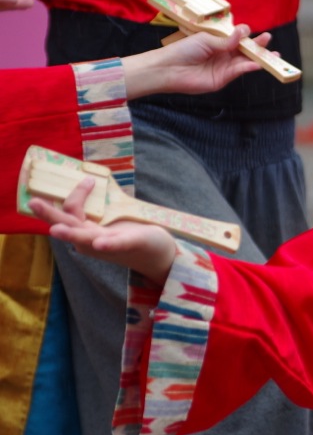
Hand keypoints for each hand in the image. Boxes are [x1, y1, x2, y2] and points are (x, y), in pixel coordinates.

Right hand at [29, 179, 176, 283]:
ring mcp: (110, 246)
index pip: (71, 212)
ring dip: (71, 234)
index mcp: (87, 232)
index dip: (76, 195)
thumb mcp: (110, 222)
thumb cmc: (131, 235)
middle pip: (68, 226)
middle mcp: (92, 241)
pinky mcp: (131, 245)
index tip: (88, 179)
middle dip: (49, 215)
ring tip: (57, 229)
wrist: (158, 255)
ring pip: (86, 239)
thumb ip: (95, 210)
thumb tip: (87, 180)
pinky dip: (108, 245)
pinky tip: (100, 243)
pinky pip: (117, 245)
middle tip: (33, 202)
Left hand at [122, 26, 266, 99]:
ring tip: (272, 53)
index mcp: (218, 42)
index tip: (247, 30)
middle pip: (244, 50)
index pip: (237, 37)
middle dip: (257, 45)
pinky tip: (256, 63)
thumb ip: (226, 41)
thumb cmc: (184, 50)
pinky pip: (239, 71)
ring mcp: (224, 67)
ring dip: (258, 57)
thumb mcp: (206, 40)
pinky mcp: (223, 79)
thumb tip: (243, 32)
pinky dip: (249, 67)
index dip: (244, 34)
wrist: (170, 68)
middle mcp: (223, 54)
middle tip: (268, 39)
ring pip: (245, 61)